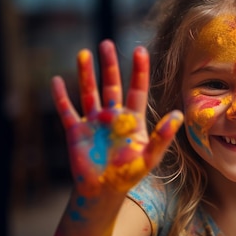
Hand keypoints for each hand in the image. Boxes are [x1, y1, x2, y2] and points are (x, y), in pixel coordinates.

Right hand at [51, 40, 182, 194]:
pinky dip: (61, 97)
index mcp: (132, 119)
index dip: (139, 70)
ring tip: (84, 53)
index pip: (137, 89)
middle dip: (109, 65)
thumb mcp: (150, 156)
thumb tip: (179, 115)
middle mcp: (113, 116)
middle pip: (111, 84)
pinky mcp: (76, 131)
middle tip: (107, 44)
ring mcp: (94, 122)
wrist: (103, 192)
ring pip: (89, 92)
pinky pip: (67, 110)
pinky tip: (56, 81)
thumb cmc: (129, 175)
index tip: (139, 50)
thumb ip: (163, 136)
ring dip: (86, 74)